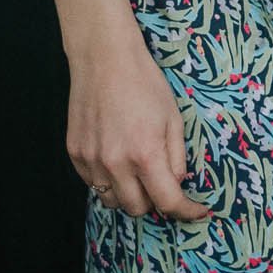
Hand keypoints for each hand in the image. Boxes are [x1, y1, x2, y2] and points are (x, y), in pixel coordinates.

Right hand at [61, 10, 208, 221]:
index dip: (186, 211)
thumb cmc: (145, 85)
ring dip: (129, 194)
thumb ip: (177, 156)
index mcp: (145, 154)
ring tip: (139, 172)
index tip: (198, 212)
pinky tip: (117, 160)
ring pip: (112, 200)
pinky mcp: (75, 154)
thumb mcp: (174, 119)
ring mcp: (91, 161)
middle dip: (156, 202)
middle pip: (137, 208)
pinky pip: (93, 184)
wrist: (105, 61)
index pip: (167, 201)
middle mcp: (115, 164)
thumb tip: (177, 183)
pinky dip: (108, 181)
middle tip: (164, 184)